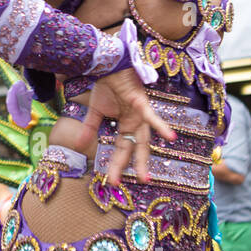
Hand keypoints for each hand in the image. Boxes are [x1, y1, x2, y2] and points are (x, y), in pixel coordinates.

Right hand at [71, 69, 175, 185]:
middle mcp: (135, 122)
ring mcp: (140, 114)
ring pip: (144, 139)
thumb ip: (89, 129)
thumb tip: (78, 145)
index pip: (122, 149)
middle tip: (137, 184)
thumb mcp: (95, 111)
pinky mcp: (141, 103)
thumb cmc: (105, 85)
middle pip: (137, 148)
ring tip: (145, 176)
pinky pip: (152, 117)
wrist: (106, 66)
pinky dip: (161, 126)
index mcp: (125, 125)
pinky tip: (171, 137)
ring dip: (144, 158)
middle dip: (136, 167)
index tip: (111, 182)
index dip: (116, 165)